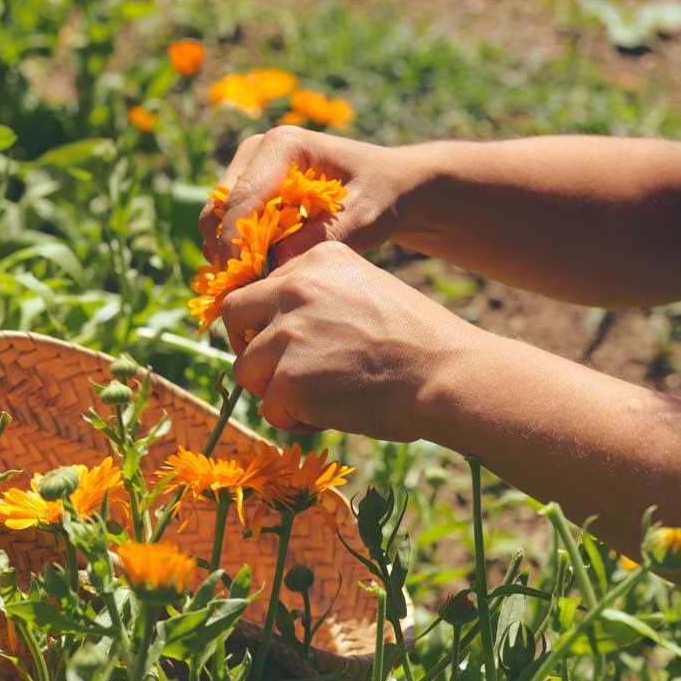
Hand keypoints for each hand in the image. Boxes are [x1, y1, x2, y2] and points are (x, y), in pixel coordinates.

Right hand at [199, 126, 407, 264]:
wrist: (384, 184)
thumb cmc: (377, 196)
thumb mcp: (362, 218)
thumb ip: (322, 237)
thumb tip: (277, 262)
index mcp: (284, 146)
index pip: (243, 197)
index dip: (236, 242)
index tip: (245, 281)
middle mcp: (258, 149)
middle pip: (220, 205)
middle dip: (228, 249)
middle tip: (248, 288)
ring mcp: (248, 166)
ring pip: (215, 215)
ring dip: (227, 251)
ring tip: (254, 283)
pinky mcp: (246, 187)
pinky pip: (223, 222)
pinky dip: (233, 249)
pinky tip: (258, 272)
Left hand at [221, 241, 475, 440]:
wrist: (447, 376)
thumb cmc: (417, 343)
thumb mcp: (365, 291)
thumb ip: (317, 298)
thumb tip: (272, 326)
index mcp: (316, 260)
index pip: (258, 286)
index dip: (265, 321)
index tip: (286, 343)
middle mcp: (295, 287)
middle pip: (233, 317)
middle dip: (250, 347)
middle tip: (280, 372)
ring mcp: (288, 333)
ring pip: (246, 369)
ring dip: (275, 390)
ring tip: (319, 398)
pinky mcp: (288, 379)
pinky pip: (269, 409)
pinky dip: (295, 421)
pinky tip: (330, 415)